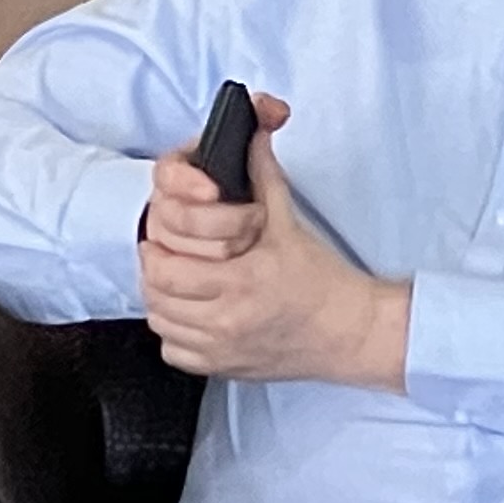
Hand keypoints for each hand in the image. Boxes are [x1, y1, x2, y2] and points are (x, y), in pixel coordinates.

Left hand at [140, 95, 410, 387]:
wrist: (349, 331)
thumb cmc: (323, 281)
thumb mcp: (288, 223)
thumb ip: (262, 176)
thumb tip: (253, 134)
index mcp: (242, 281)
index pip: (166, 271)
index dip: (155, 251)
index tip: (161, 240)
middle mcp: (229, 321)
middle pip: (157, 298)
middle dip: (154, 272)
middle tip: (165, 257)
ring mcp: (225, 350)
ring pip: (162, 325)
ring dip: (163, 302)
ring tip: (178, 284)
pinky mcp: (226, 369)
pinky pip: (176, 354)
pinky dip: (176, 335)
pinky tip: (192, 316)